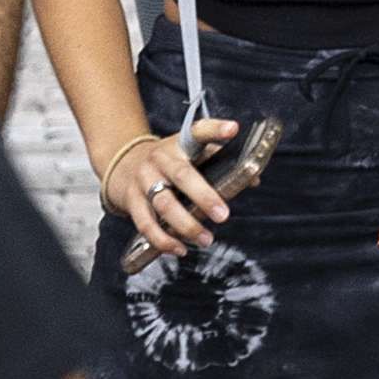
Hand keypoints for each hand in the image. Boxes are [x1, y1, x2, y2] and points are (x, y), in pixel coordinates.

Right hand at [103, 119, 244, 258]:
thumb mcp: (191, 155)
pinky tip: (179, 249)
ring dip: (186, 226)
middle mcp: (160, 159)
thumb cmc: (170, 163)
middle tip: (224, 216)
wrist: (124, 165)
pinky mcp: (131, 201)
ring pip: (164, 204)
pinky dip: (163, 240)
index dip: (216, 129)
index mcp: (180, 144)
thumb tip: (254, 179)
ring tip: (206, 240)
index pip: (198, 132)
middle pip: (182, 176)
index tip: (233, 129)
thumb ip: (220, 163)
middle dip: (204, 197)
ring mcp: (143, 179)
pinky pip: (145, 224)